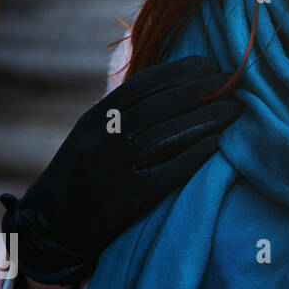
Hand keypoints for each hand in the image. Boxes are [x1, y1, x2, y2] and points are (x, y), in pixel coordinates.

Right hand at [0, 55, 242, 283]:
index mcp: (96, 118)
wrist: (53, 226)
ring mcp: (117, 169)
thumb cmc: (81, 170)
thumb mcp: (91, 132)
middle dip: (202, 90)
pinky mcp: (129, 199)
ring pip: (169, 135)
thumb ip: (122, 108)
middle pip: (162, 106)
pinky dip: (194, 156)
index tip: (209, 62)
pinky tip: (217, 144)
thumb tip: (170, 78)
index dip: (179, 71)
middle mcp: (105, 139)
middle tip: (234, 81)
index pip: (143, 84)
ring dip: (207, 120)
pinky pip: (168, 173)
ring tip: (236, 109)